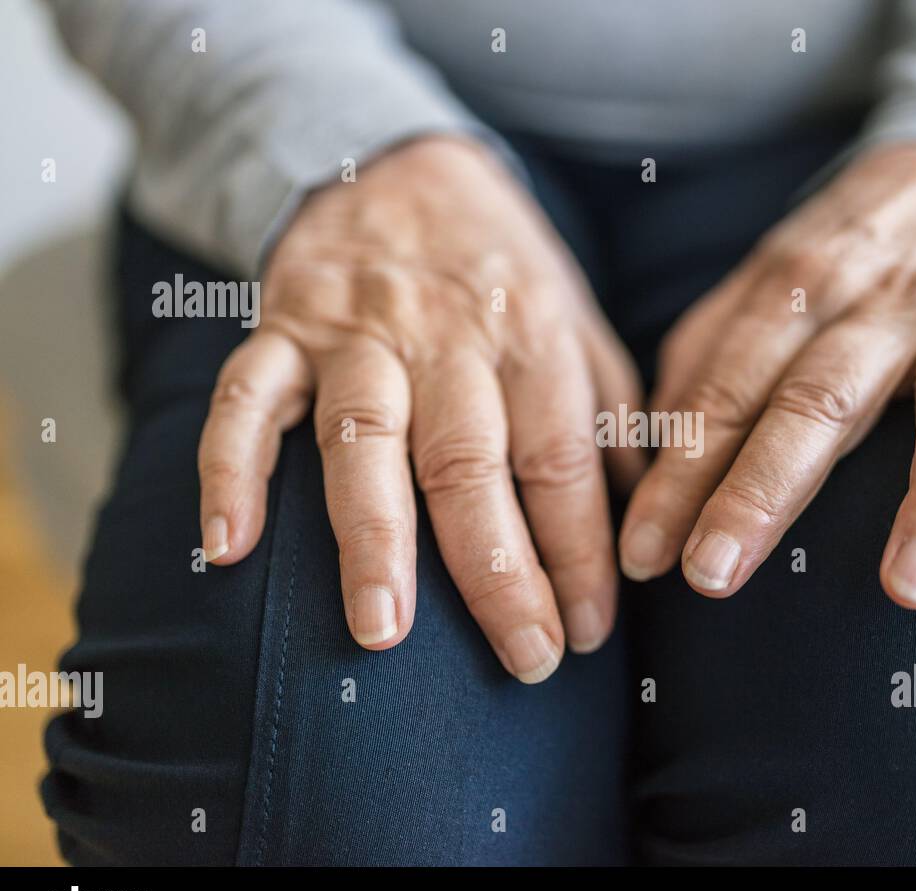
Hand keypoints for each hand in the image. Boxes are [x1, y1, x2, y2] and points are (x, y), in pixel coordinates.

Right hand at [197, 136, 642, 679]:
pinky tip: (227, 549)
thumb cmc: (501, 268)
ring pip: (363, 439)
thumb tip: (645, 516)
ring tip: (383, 632)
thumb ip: (609, 414)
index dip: (580, 551)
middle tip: (525, 659)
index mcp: (530, 334)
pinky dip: (229, 470)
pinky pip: (243, 399)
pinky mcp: (280, 330)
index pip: (560, 460)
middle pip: (469, 464)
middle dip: (499, 571)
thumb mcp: (578, 321)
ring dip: (374, 538)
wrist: (398, 165)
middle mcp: (445, 336)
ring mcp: (355, 333)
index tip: (592, 630)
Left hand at [620, 143, 915, 608]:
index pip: (729, 386)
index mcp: (801, 285)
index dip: (681, 469)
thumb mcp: (768, 283)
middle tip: (713, 576)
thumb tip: (646, 453)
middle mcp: (888, 297)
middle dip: (762, 488)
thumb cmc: (855, 253)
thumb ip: (709, 355)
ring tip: (908, 589)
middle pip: (820, 397)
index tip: (642, 556)